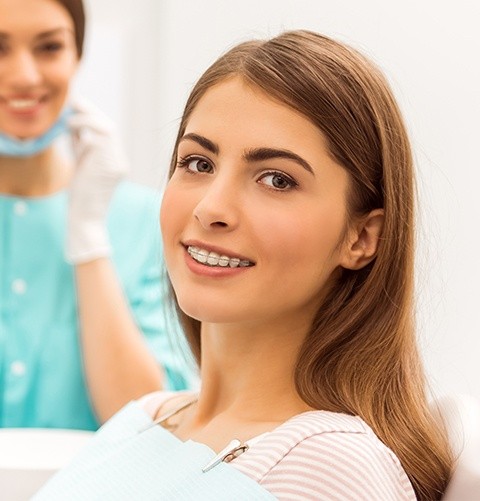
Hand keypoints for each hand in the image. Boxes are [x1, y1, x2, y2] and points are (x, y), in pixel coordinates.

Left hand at [65, 98, 127, 263]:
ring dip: (87, 118)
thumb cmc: (81, 196)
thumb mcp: (80, 164)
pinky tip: (71, 127)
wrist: (86, 217)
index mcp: (115, 162)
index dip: (93, 118)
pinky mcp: (112, 164)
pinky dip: (84, 127)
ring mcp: (118, 163)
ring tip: (70, 118)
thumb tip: (73, 122)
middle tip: (74, 102)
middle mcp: (120, 161)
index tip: (78, 108)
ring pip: (108, 129)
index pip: (107, 134)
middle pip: (110, 128)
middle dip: (92, 112)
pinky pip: (101, 136)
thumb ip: (80, 145)